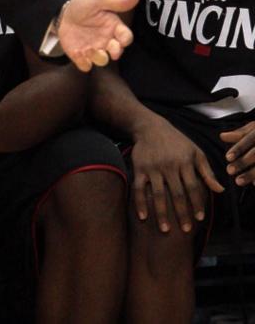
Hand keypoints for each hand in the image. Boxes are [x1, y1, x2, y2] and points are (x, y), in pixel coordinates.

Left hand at [58, 0, 138, 71]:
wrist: (63, 13)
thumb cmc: (83, 5)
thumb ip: (116, 2)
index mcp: (114, 27)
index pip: (126, 36)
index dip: (126, 40)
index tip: (122, 41)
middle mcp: (107, 40)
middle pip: (117, 51)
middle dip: (115, 52)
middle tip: (110, 50)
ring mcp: (94, 48)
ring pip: (102, 60)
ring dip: (97, 58)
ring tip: (88, 49)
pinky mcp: (81, 55)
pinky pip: (85, 65)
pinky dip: (82, 63)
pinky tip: (76, 52)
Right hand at [130, 118, 223, 233]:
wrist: (150, 127)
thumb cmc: (177, 141)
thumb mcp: (195, 152)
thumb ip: (207, 172)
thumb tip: (220, 191)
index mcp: (184, 162)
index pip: (192, 187)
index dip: (196, 204)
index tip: (199, 219)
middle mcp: (168, 166)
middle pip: (176, 194)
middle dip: (181, 213)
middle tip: (185, 230)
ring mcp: (152, 168)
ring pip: (157, 194)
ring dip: (161, 213)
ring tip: (165, 230)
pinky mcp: (139, 169)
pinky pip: (138, 188)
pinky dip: (140, 203)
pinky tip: (143, 217)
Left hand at [221, 122, 254, 184]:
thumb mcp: (254, 128)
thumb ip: (240, 134)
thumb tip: (222, 136)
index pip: (249, 139)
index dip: (238, 148)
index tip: (227, 158)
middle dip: (243, 162)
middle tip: (229, 171)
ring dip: (251, 174)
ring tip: (238, 182)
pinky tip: (254, 184)